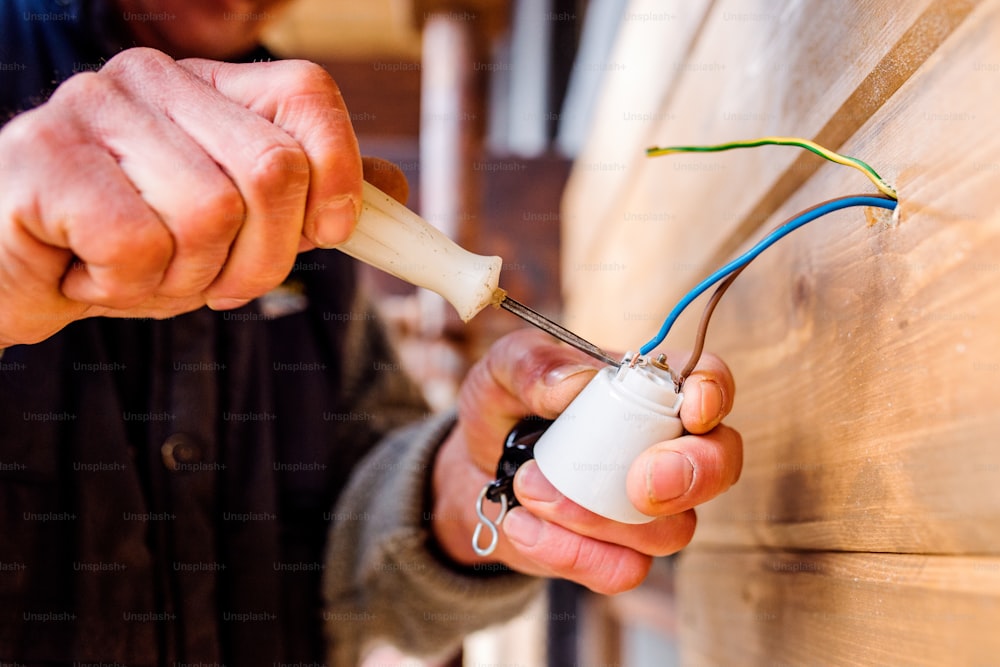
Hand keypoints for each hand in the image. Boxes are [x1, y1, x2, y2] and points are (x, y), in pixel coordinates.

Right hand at [0, 47, 366, 347]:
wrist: (13, 277)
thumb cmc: (129, 252)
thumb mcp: (234, 231)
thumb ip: (307, 203)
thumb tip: (390, 192)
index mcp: (208, 90)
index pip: (308, 94)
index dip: (339, 172)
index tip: (327, 233)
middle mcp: (154, 81)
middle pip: (274, 170)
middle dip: (262, 259)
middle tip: (217, 285)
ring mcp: (93, 109)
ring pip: (209, 214)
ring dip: (185, 279)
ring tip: (139, 274)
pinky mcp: (42, 157)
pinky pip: (139, 244)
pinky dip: (125, 286)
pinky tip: (89, 272)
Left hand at [430, 329, 740, 593]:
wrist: (471, 470)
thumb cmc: (504, 407)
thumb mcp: (503, 370)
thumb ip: (534, 364)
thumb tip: (575, 384)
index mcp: (648, 388)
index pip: (706, 382)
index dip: (713, 394)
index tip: (691, 411)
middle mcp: (663, 447)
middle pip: (720, 465)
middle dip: (691, 475)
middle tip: (638, 484)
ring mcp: (649, 509)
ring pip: (669, 531)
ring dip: (594, 516)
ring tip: (528, 486)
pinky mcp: (618, 554)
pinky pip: (621, 570)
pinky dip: (568, 553)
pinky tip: (523, 525)